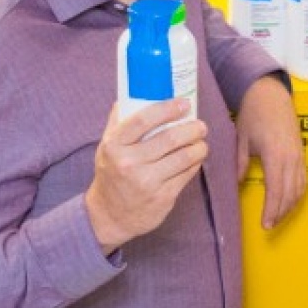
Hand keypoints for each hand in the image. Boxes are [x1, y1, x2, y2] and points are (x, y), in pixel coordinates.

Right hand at [84, 99, 208, 252]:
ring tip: (201, 141)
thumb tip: (134, 92)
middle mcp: (129, 163)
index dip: (167, 109)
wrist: (109, 215)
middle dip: (192, 128)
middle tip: (200, 125)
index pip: (142, 120)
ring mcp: (147, 182)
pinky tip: (195, 158)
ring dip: (199, 146)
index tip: (184, 103)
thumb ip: (119, 121)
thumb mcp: (107, 147)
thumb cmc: (111, 173)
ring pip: (183, 157)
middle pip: (169, 139)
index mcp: (114, 146)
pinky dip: (195, 163)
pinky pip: (186, 174)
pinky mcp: (162, 197)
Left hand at [234, 76, 306, 229]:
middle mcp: (291, 158)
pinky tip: (289, 199)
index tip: (265, 224)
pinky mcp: (301, 152)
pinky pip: (303, 178)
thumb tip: (236, 184)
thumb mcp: (241, 139)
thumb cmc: (254, 113)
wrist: (270, 93)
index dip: (272, 210)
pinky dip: (297, 193)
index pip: (276, 191)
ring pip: (299, 188)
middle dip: (281, 212)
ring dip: (290, 205)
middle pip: (290, 194)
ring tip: (278, 216)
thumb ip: (240, 163)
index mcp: (275, 155)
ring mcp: (299, 155)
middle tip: (270, 225)